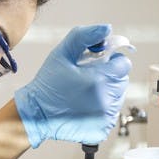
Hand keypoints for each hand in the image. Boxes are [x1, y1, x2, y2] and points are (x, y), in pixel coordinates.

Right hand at [14, 24, 131, 147]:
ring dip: (106, 91)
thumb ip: (85, 36)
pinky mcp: (102, 129)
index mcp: (99, 79)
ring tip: (85, 92)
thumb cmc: (48, 83)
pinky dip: (102, 108)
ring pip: (118, 96)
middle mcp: (105, 99)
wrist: (36, 114)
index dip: (111, 60)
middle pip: (122, 80)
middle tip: (88, 77)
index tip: (97, 63)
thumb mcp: (62, 53)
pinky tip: (85, 105)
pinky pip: (111, 113)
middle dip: (109, 75)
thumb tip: (107, 29)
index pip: (123, 64)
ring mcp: (105, 117)